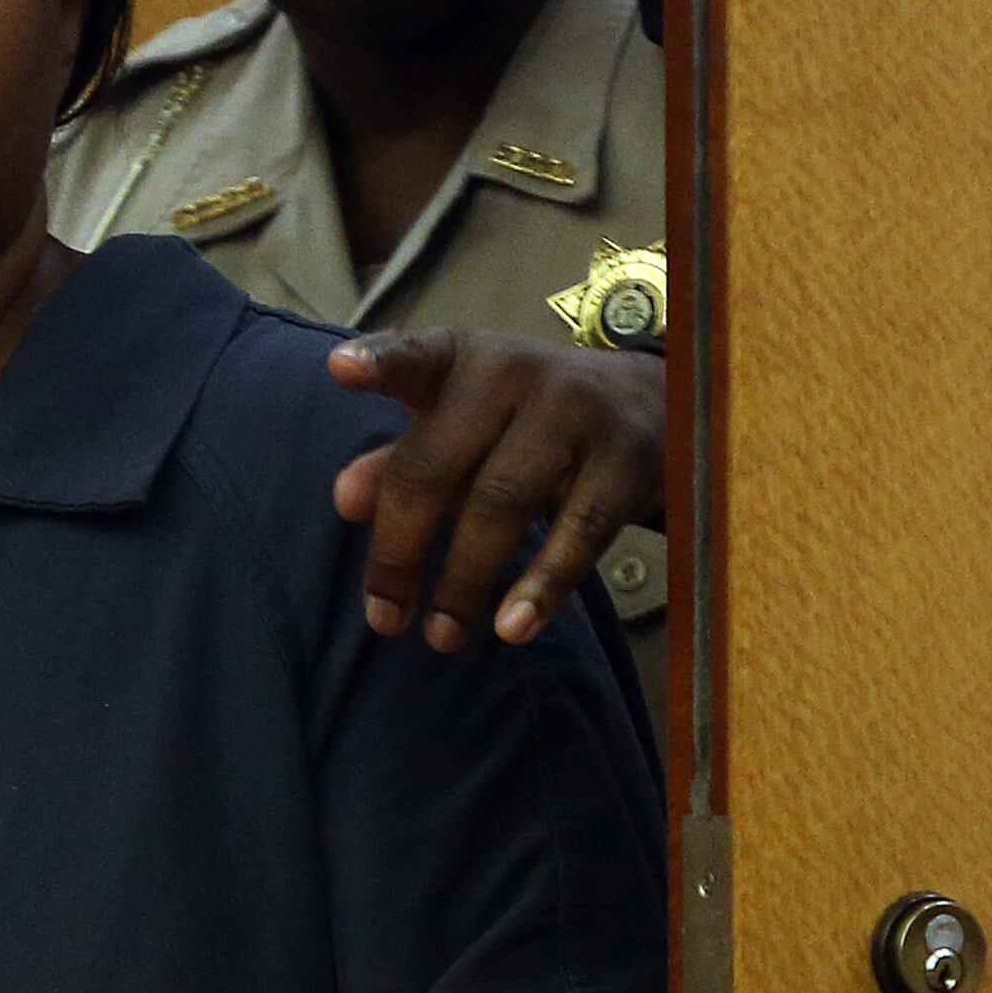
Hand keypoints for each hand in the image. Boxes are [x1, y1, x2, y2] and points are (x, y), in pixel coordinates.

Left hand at [327, 331, 664, 649]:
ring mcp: (576, 412)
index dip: (380, 363)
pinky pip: (579, 532)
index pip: (416, 356)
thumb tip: (346, 501)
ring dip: (464, 581)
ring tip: (441, 635)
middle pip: (440, 464)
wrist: (651, 403)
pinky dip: (542, 585)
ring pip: (503, 504)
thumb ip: (399, 460)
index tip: (340, 369)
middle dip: (401, 548)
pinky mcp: (626, 459)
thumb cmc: (527, 418)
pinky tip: (512, 627)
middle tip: (383, 615)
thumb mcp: (463, 424)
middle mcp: (516, 374)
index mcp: (464, 359)